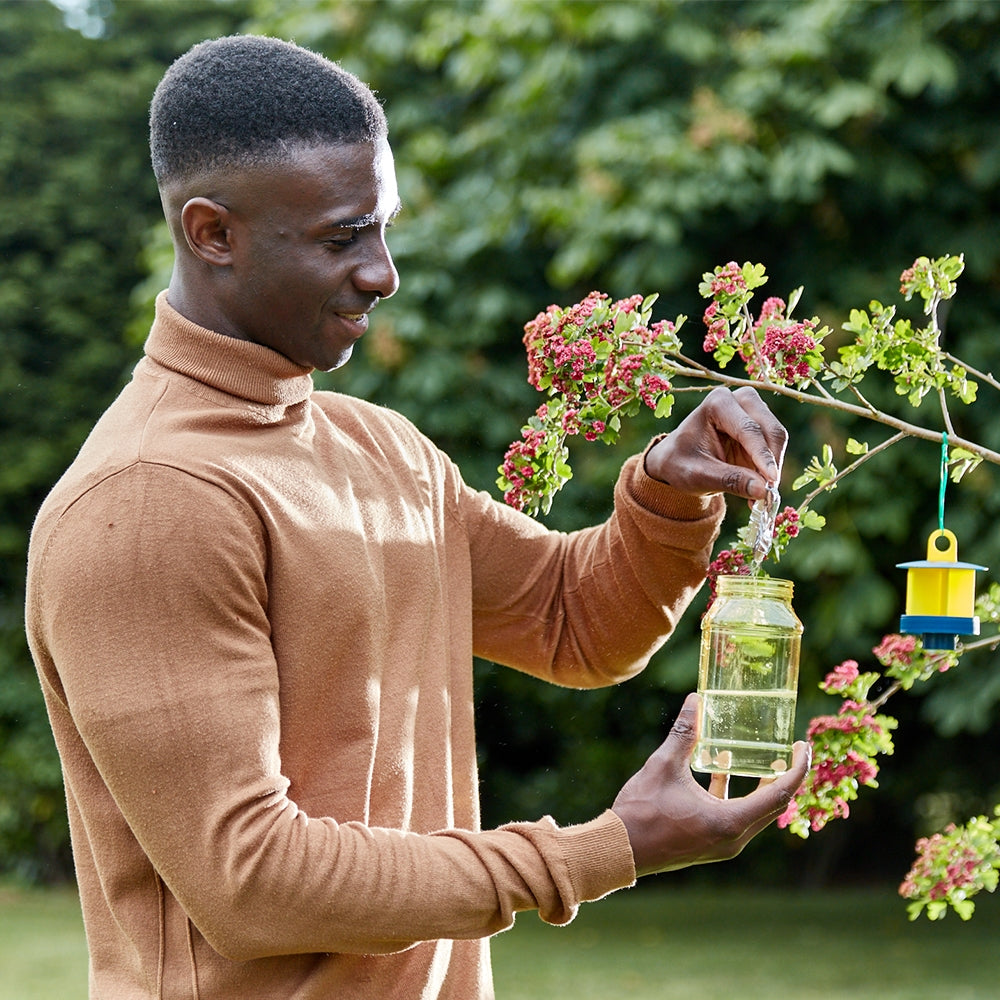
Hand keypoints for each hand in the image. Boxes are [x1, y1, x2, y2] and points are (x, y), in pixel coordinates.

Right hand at [610, 693, 810, 876]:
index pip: (779, 794)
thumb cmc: (642, 811)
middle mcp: (734, 838)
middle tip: (791, 748)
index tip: (803, 746)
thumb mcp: (663, 766)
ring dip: (762, 784)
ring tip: (765, 756)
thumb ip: (684, 734)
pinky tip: (721, 767)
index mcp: (730, 821)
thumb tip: (696, 701)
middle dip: (785, 775)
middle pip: (774, 805)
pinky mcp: (711, 842)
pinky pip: (736, 815)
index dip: (797, 768)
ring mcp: (724, 844)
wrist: (620, 850)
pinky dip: (736, 792)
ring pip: (756, 811)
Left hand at [644, 385, 786, 500]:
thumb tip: (763, 491)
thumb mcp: (698, 475)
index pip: (748, 429)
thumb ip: (730, 480)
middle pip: (769, 429)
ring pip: (777, 439)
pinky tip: (759, 489)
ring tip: (761, 496)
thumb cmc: (680, 463)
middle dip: (772, 462)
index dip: (762, 456)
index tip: (771, 480)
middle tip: (769, 492)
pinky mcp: (761, 426)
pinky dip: (771, 469)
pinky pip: (775, 449)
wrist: (676, 461)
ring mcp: (753, 411)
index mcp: (718, 403)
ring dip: (773, 468)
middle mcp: (740, 400)